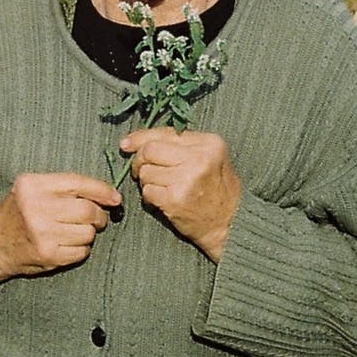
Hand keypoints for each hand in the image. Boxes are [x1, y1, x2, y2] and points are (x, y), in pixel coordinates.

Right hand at [0, 172, 122, 291]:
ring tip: (76, 231)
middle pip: (87, 210)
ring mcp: (42, 234)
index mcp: (33, 186)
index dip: (102, 190)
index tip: (115, 198)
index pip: (78, 183)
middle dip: (98, 215)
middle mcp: (37, 208)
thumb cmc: (17, 212)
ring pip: (88, 232)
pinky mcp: (48, 255)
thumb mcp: (31, 189)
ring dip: (89, 233)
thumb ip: (63, 188)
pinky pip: (81, 251)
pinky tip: (67, 244)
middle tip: (96, 218)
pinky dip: (81, 248)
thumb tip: (108, 195)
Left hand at [121, 127, 241, 260]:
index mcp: (209, 143)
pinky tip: (161, 200)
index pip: (165, 133)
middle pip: (150, 150)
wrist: (230, 223)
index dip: (141, 138)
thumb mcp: (210, 158)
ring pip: (146, 172)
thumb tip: (136, 140)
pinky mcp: (175, 199)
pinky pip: (147, 191)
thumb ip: (181, 145)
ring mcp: (186, 179)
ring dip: (146, 181)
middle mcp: (198, 158)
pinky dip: (149, 196)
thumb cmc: (218, 189)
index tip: (126, 144)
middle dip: (139, 160)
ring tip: (161, 187)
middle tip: (142, 170)